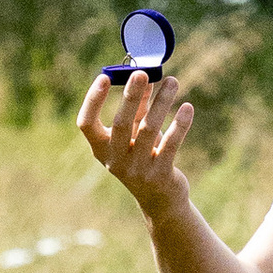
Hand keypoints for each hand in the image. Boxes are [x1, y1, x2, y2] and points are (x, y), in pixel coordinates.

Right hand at [77, 65, 196, 211]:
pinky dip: (179, 125)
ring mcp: (137, 169)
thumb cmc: (143, 156)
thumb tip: (145, 77)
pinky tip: (186, 107)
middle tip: (141, 73)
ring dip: (161, 102)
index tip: (105, 77)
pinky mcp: (160, 174)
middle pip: (121, 124)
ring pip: (149, 129)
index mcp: (101, 148)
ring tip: (173, 81)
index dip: (93, 100)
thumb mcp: (135, 133)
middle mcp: (115, 160)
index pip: (86, 123)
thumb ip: (139, 107)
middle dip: (131, 97)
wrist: (159, 198)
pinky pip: (170, 144)